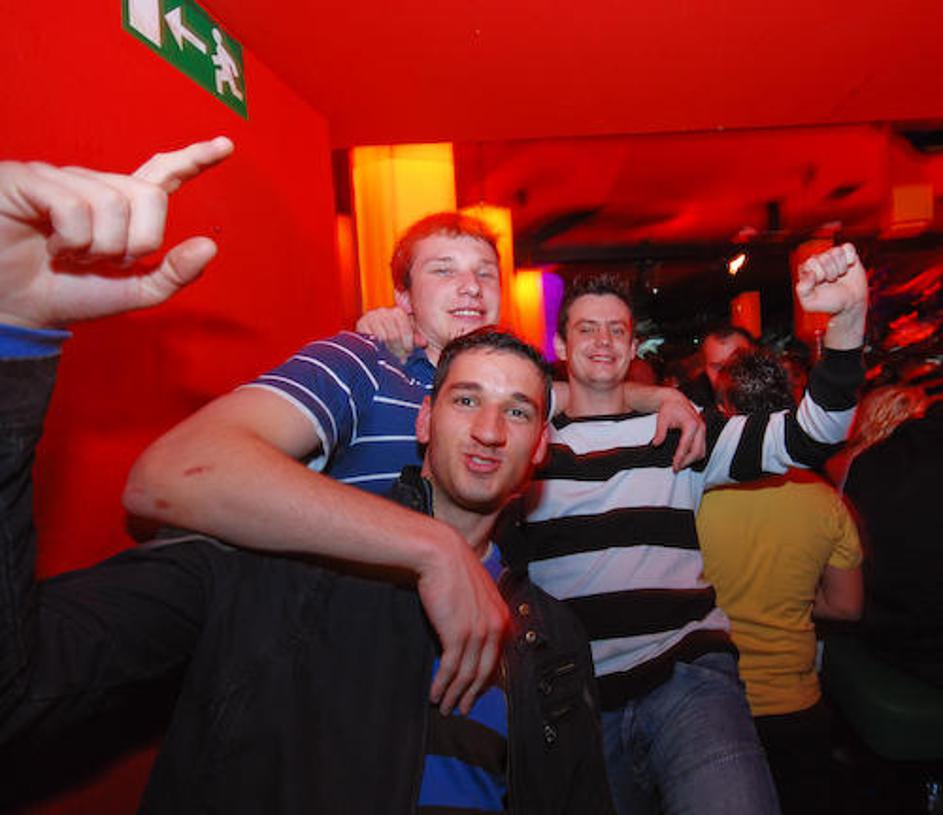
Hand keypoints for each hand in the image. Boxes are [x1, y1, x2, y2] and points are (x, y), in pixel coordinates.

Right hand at [0, 136, 233, 328]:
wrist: (18, 308)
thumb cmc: (69, 294)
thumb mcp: (133, 291)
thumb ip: (174, 274)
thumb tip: (210, 246)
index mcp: (122, 206)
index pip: (163, 174)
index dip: (194, 159)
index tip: (226, 146)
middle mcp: (95, 185)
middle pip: (147, 197)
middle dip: (136, 242)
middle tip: (104, 261)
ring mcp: (62, 178)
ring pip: (112, 204)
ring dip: (97, 246)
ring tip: (72, 256)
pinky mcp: (29, 180)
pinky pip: (74, 206)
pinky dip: (71, 239)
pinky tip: (52, 246)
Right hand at [356, 305, 425, 361]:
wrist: (369, 338)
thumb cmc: (390, 337)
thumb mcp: (406, 336)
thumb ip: (415, 338)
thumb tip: (423, 343)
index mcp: (398, 312)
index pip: (406, 329)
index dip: (407, 344)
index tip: (408, 352)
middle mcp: (384, 311)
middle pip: (394, 335)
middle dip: (398, 350)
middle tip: (399, 359)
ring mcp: (371, 317)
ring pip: (382, 338)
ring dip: (387, 351)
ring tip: (390, 358)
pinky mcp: (361, 324)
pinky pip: (370, 339)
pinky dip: (375, 348)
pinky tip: (379, 353)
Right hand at [416, 530, 508, 714]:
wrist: (440, 554)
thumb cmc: (453, 568)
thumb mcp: (475, 593)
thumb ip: (478, 615)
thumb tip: (469, 636)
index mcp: (501, 617)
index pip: (496, 657)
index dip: (485, 680)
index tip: (476, 692)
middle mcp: (494, 627)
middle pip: (484, 672)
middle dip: (471, 695)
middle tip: (461, 708)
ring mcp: (477, 632)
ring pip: (467, 675)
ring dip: (454, 695)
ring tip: (445, 707)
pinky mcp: (457, 634)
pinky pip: (450, 668)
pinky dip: (442, 685)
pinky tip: (435, 693)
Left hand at [650, 390, 705, 470]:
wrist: (676, 401)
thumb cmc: (669, 409)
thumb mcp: (662, 419)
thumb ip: (660, 432)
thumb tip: (656, 444)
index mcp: (691, 424)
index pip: (686, 446)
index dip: (680, 458)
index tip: (674, 466)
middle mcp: (700, 427)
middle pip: (697, 451)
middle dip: (687, 462)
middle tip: (676, 469)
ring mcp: (703, 430)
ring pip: (701, 451)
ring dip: (691, 460)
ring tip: (680, 465)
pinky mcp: (703, 433)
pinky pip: (702, 448)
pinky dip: (694, 455)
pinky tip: (685, 458)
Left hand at [796, 243, 867, 348]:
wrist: (850, 304)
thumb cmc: (828, 302)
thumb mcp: (810, 303)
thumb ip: (803, 289)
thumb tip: (809, 273)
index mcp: (805, 269)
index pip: (812, 263)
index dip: (820, 275)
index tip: (821, 284)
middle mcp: (817, 260)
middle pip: (825, 257)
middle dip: (831, 273)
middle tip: (832, 281)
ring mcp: (832, 255)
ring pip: (837, 252)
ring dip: (841, 268)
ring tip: (839, 276)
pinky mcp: (846, 253)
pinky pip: (848, 247)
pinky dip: (850, 258)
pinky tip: (848, 267)